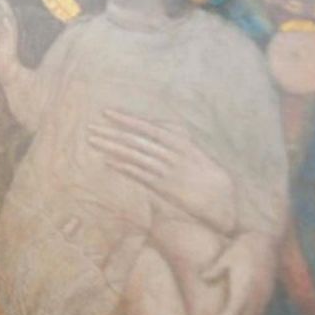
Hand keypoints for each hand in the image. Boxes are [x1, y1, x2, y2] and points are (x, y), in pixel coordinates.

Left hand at [86, 109, 238, 236]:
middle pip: (136, 140)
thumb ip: (176, 139)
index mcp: (181, 142)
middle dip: (111, 133)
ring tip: (93, 141)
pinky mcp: (164, 188)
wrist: (223, 201)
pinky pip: (139, 175)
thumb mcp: (195, 151)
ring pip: (134, 155)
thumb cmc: (208, 175)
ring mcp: (167, 171)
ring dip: (111, 147)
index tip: (107, 112)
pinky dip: (123, 167)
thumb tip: (160, 128)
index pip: (148, 126)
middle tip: (90, 127)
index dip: (126, 119)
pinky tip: (108, 162)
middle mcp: (172, 154)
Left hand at [201, 232, 277, 314]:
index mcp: (246, 284)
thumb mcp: (227, 256)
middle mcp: (257, 293)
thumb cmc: (243, 248)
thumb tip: (203, 278)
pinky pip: (260, 314)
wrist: (267, 241)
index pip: (236, 308)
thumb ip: (216, 269)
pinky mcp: (268, 294)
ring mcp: (265, 295)